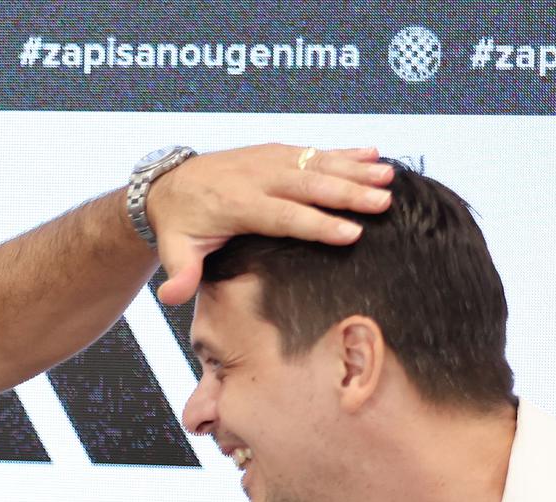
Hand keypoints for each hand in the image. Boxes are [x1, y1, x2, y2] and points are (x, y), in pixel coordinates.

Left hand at [149, 145, 393, 303]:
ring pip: (317, 163)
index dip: (317, 225)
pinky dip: (344, 151)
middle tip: (383, 202)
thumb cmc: (178, 225)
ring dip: (355, 168)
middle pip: (309, 186)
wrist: (167, 186)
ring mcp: (267, 160)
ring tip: (389, 176)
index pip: (283, 216)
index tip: (351, 233)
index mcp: (236, 205)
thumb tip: (171, 296)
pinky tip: (374, 153)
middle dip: (348, 193)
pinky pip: (313, 150)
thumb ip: (179, 274)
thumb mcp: (174, 251)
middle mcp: (256, 178)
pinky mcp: (275, 152)